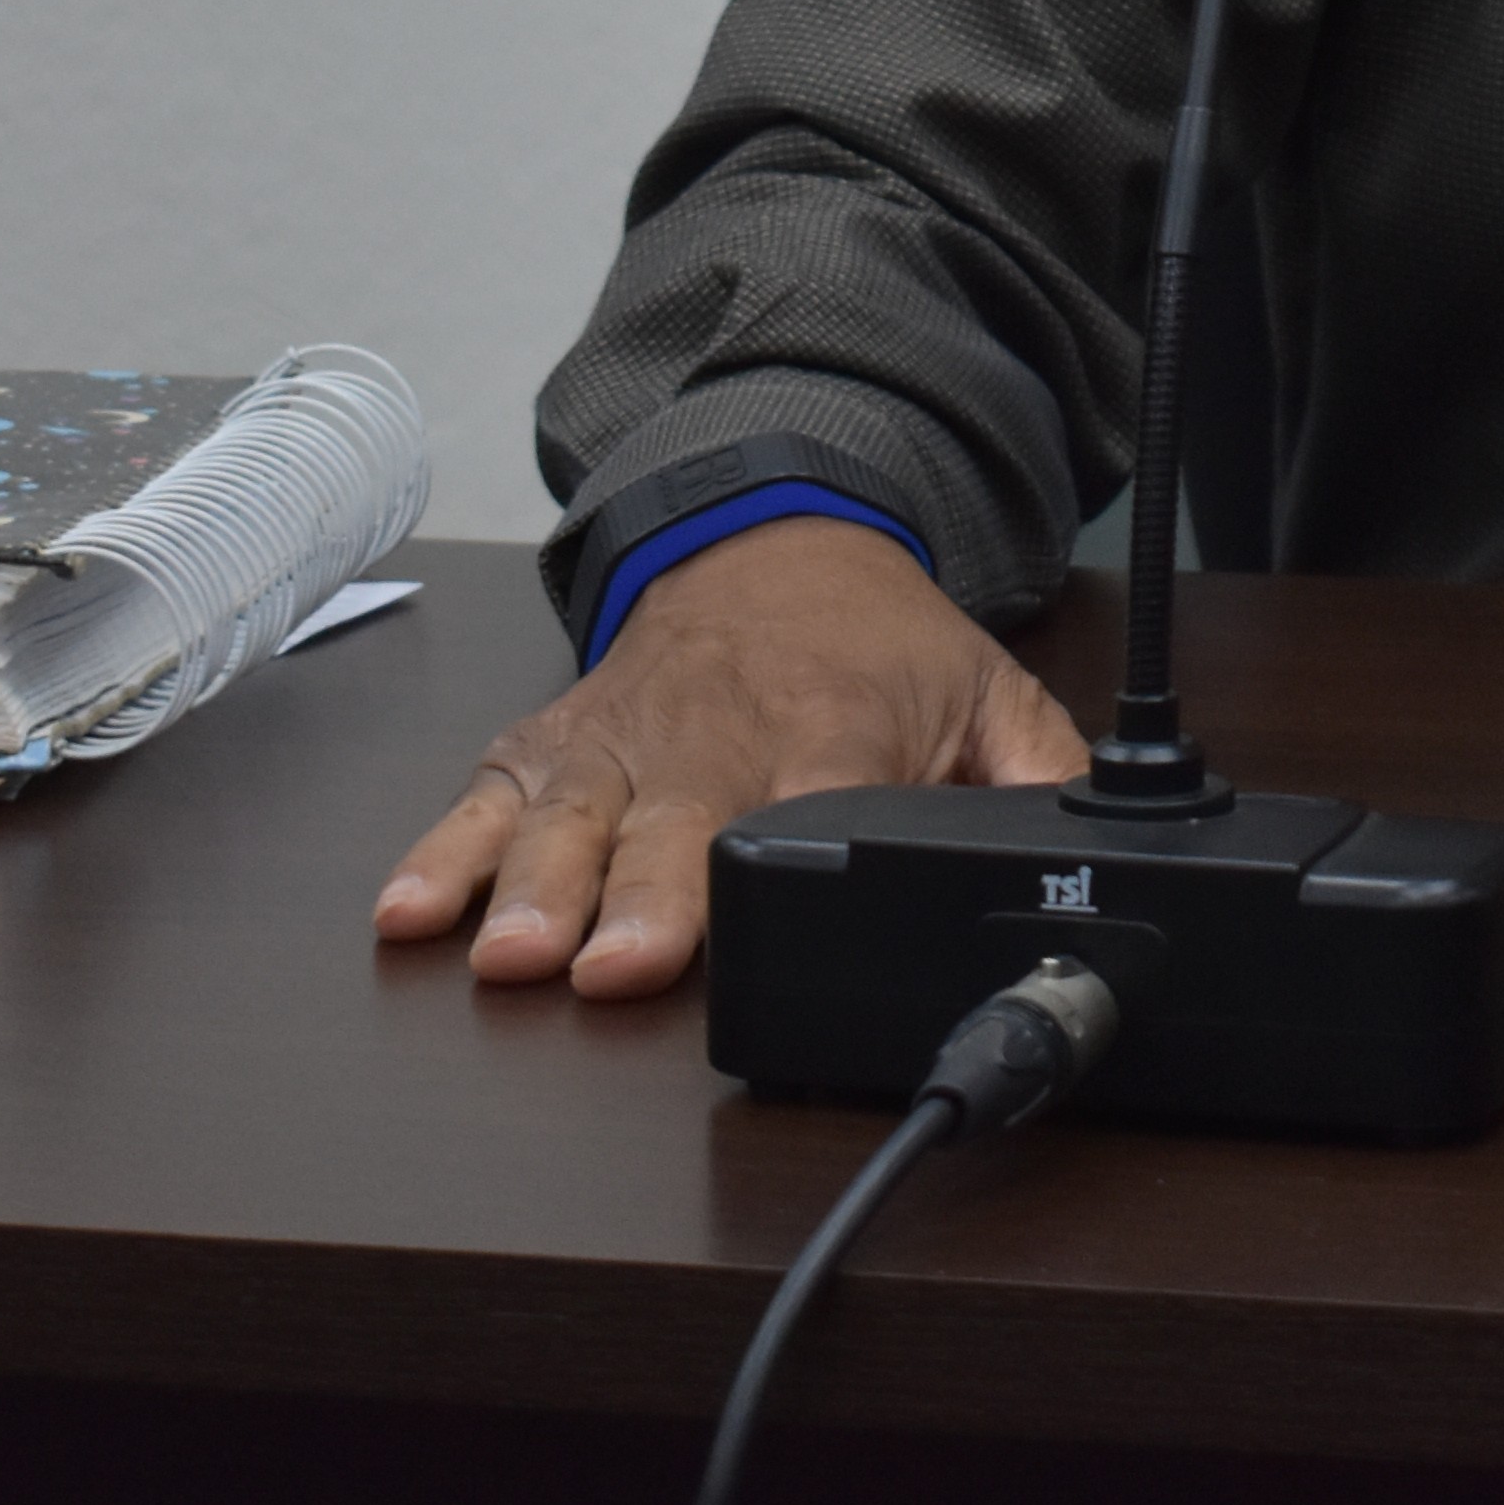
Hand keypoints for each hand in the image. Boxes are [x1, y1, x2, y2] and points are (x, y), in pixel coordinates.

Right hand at [371, 515, 1090, 995]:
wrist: (772, 537)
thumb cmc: (876, 643)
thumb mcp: (989, 693)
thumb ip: (1045, 782)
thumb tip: (1093, 860)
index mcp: (832, 728)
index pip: (812, 797)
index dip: (779, 859)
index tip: (745, 922)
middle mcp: (714, 735)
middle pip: (672, 825)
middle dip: (637, 898)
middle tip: (605, 967)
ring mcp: (621, 741)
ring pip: (568, 820)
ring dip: (529, 888)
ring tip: (505, 955)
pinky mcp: (551, 743)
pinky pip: (485, 798)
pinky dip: (441, 852)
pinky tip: (410, 913)